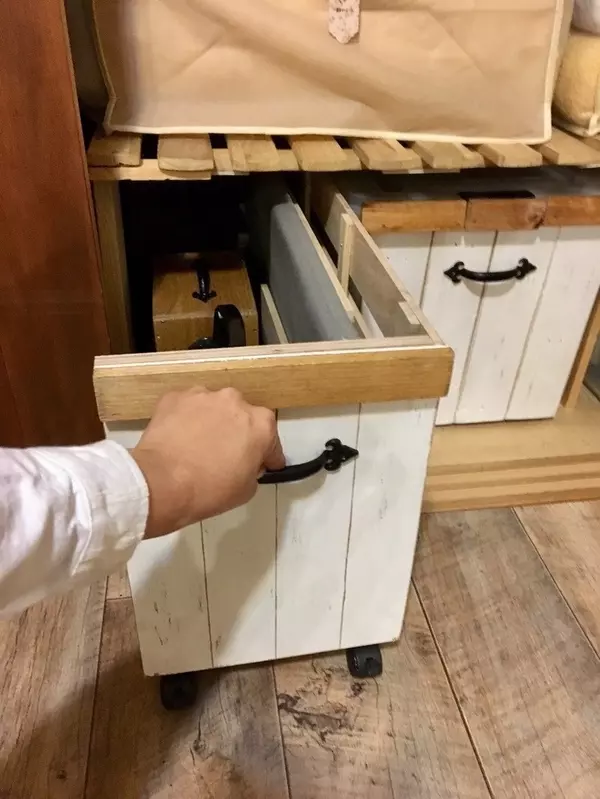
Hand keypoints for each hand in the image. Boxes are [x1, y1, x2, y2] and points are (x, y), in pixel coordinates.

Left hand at [130, 388, 284, 537]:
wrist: (160, 484)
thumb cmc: (208, 490)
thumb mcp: (247, 490)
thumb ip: (254, 468)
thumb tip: (246, 462)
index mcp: (261, 423)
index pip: (271, 441)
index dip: (267, 456)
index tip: (261, 466)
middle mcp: (235, 400)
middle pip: (242, 417)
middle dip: (237, 433)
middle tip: (224, 456)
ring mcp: (203, 395)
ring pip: (213, 408)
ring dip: (211, 422)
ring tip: (196, 446)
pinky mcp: (175, 397)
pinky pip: (186, 407)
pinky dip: (185, 419)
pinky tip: (178, 439)